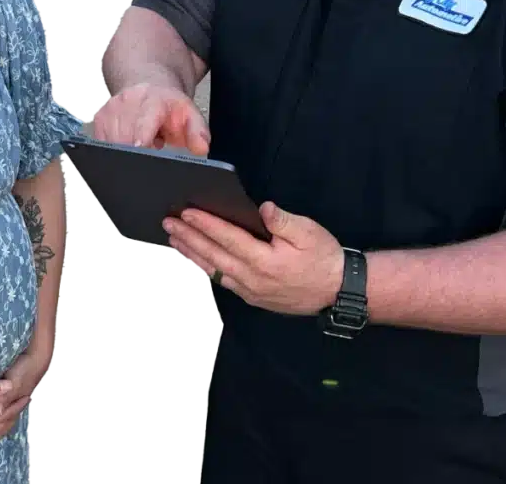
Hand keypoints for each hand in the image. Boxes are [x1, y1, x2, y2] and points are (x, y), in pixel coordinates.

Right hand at [93, 82, 209, 154]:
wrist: (150, 86)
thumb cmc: (169, 106)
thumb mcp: (191, 115)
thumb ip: (198, 132)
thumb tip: (201, 147)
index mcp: (153, 100)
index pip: (144, 121)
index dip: (141, 136)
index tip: (140, 148)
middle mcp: (129, 101)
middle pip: (125, 138)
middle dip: (137, 154)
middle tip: (153, 148)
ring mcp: (111, 108)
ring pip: (112, 144)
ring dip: (127, 152)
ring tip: (144, 142)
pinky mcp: (100, 117)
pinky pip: (103, 144)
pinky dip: (116, 149)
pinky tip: (130, 141)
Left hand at [164, 201, 344, 315]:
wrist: (337, 291)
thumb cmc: (323, 257)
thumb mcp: (309, 232)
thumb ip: (283, 221)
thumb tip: (262, 208)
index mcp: (264, 260)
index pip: (228, 238)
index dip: (205, 224)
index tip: (186, 213)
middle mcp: (252, 278)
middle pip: (213, 255)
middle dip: (189, 238)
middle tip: (168, 224)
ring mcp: (250, 291)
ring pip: (214, 271)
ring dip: (192, 254)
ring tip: (174, 240)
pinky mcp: (253, 297)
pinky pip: (223, 282)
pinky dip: (206, 269)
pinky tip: (197, 260)